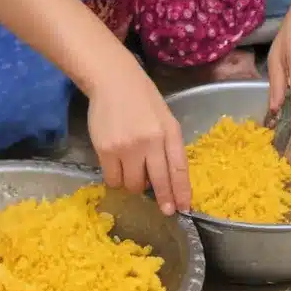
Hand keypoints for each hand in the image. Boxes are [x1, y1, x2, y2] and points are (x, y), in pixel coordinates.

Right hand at [86, 57, 191, 215]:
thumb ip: (168, 144)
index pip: (179, 168)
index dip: (181, 190)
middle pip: (159, 181)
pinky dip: (116, 178)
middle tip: (165, 210)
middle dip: (163, 199)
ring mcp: (127, 148)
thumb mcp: (164, 117)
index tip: (184, 207)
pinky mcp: (106, 150)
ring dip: (134, 184)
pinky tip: (117, 167)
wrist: (112, 80)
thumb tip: (168, 178)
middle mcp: (150, 141)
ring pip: (133, 184)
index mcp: (169, 132)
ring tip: (132, 170)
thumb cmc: (141, 98)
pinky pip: (113, 179)